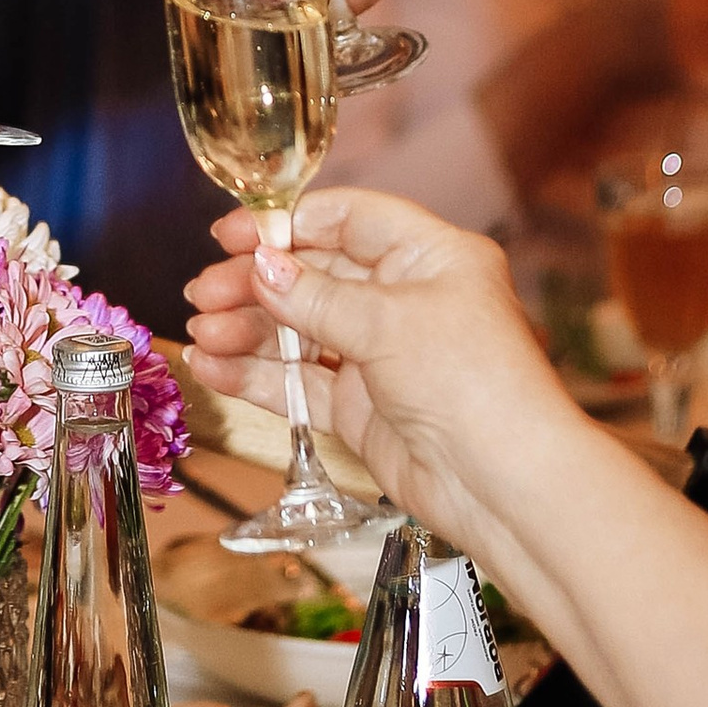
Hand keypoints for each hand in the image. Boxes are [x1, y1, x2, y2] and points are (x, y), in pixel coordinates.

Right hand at [186, 183, 707, 706]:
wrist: (507, 486)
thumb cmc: (473, 385)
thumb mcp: (388, 324)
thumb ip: (316, 296)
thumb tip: (260, 264)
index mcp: (430, 257)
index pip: (347, 220)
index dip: (286, 224)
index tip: (231, 235)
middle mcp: (406, 300)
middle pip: (315, 277)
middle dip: (256, 284)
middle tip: (203, 293)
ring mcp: (384, 356)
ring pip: (301, 331)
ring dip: (249, 330)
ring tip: (201, 334)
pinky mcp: (366, 408)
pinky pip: (302, 382)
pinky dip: (259, 376)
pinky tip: (214, 369)